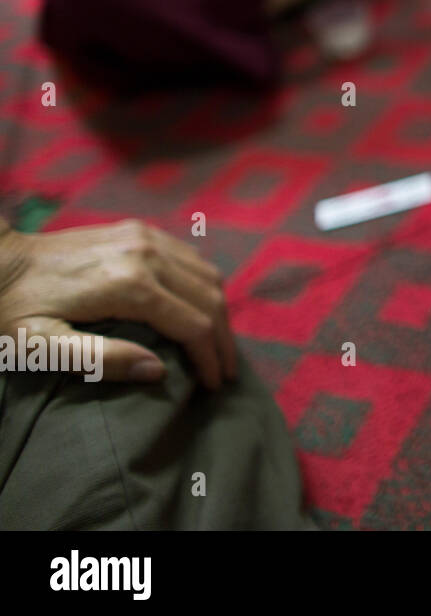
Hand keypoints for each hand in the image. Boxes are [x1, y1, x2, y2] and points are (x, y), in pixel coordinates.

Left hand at [0, 220, 234, 388]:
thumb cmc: (14, 311)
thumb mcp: (44, 346)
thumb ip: (101, 359)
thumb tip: (159, 371)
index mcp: (129, 285)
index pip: (194, 325)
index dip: (210, 358)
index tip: (213, 385)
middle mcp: (147, 255)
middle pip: (209, 299)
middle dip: (223, 339)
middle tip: (225, 371)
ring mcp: (147, 237)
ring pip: (207, 276)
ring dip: (219, 312)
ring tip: (218, 344)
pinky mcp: (141, 231)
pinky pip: (191, 259)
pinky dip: (205, 286)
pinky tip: (199, 308)